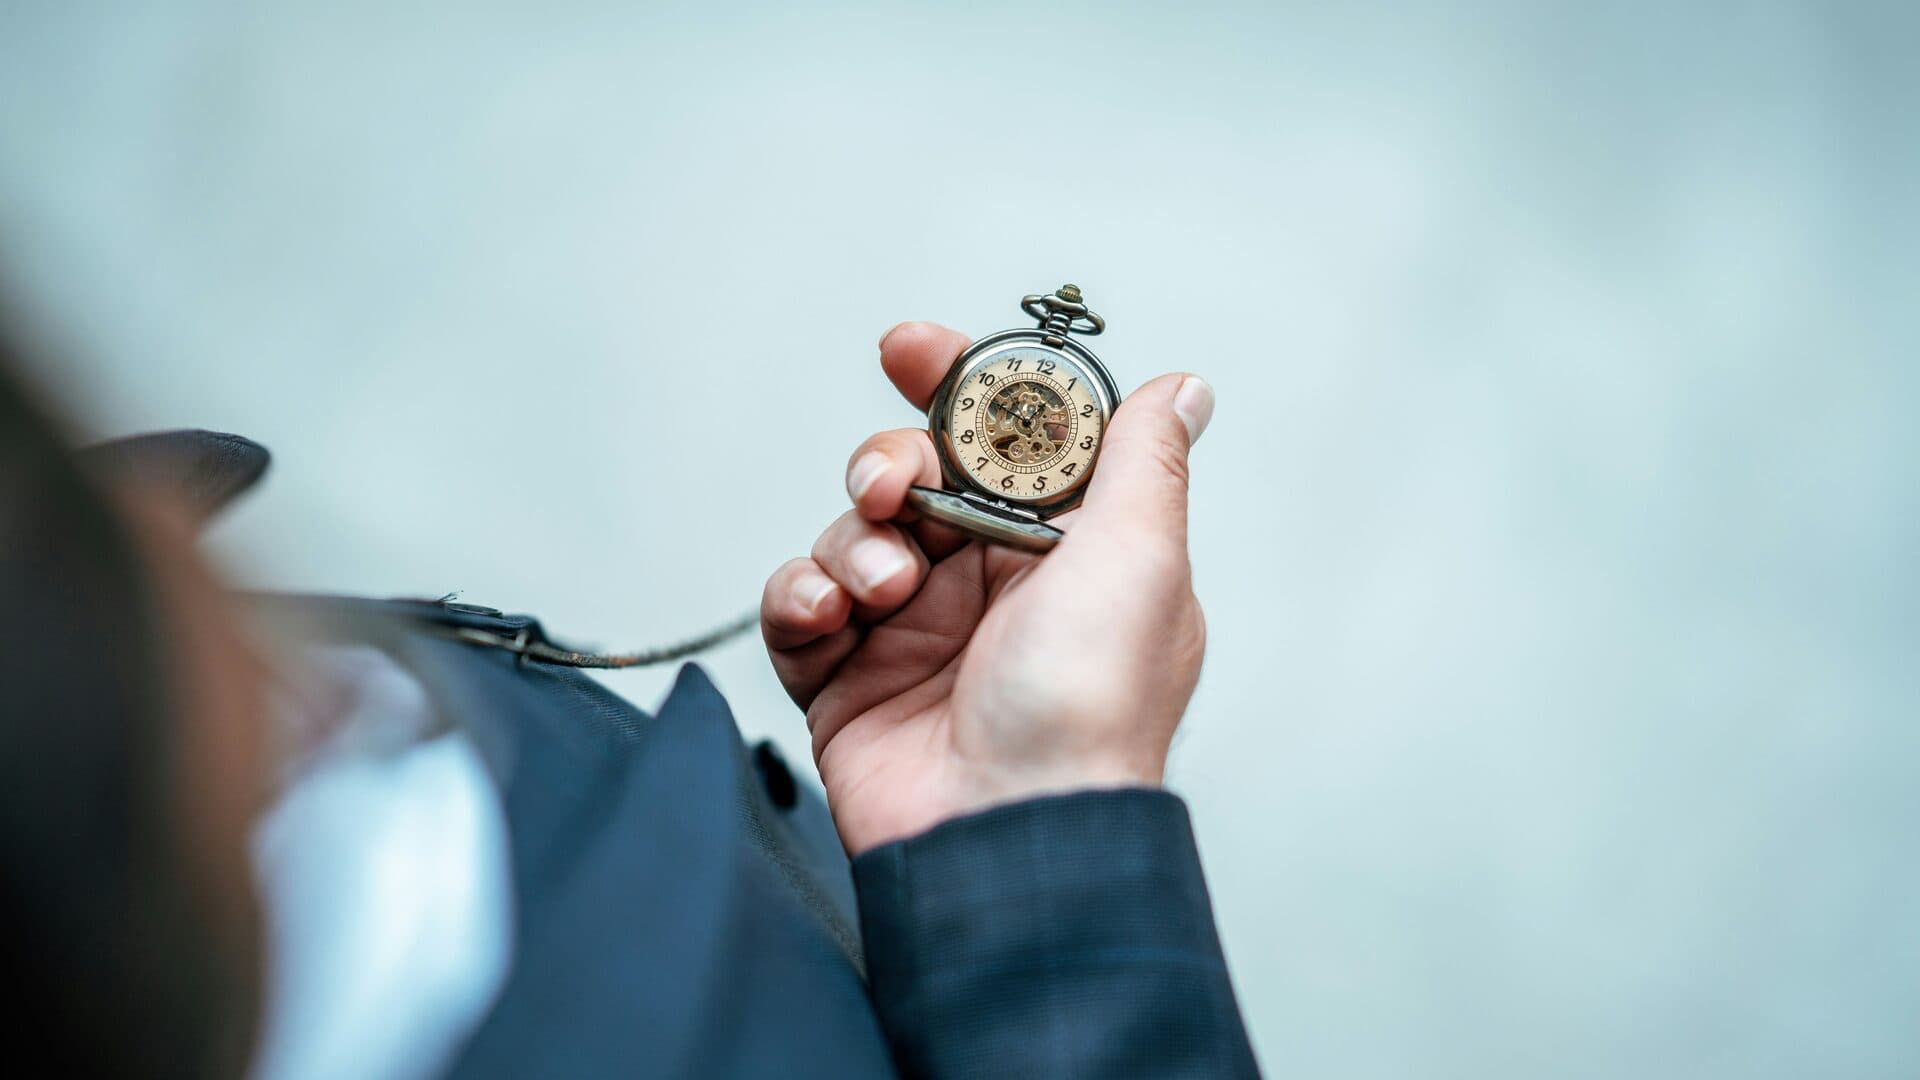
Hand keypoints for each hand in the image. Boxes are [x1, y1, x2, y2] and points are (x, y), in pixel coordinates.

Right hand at [760, 322, 1215, 854]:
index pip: (1001, 441)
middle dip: (889, 461)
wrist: (1007, 834)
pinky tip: (829, 618)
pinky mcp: (848, 681)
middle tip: (891, 485)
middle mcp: (986, 586)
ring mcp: (913, 633)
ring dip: (854, 543)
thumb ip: (1143, 461)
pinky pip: (801, 608)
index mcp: (1062, 551)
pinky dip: (801, 600)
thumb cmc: (1087, 708)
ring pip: (853, 534)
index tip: (913, 349)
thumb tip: (1182, 391)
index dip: (956, 385)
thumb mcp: (1140, 561)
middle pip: (913, 474)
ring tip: (880, 592)